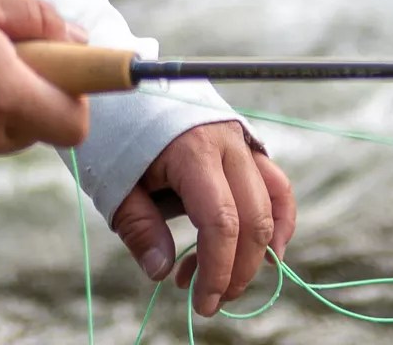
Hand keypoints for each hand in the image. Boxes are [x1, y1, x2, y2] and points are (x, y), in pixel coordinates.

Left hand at [111, 121, 294, 317]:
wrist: (122, 90)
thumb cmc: (115, 136)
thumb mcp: (114, 184)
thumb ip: (140, 228)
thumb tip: (162, 272)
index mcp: (193, 149)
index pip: (221, 222)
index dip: (218, 269)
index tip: (203, 302)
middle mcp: (227, 142)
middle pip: (253, 218)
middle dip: (238, 270)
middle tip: (211, 300)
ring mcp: (241, 139)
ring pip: (272, 202)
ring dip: (258, 250)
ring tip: (231, 281)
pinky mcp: (246, 143)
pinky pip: (276, 183)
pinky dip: (278, 218)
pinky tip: (267, 250)